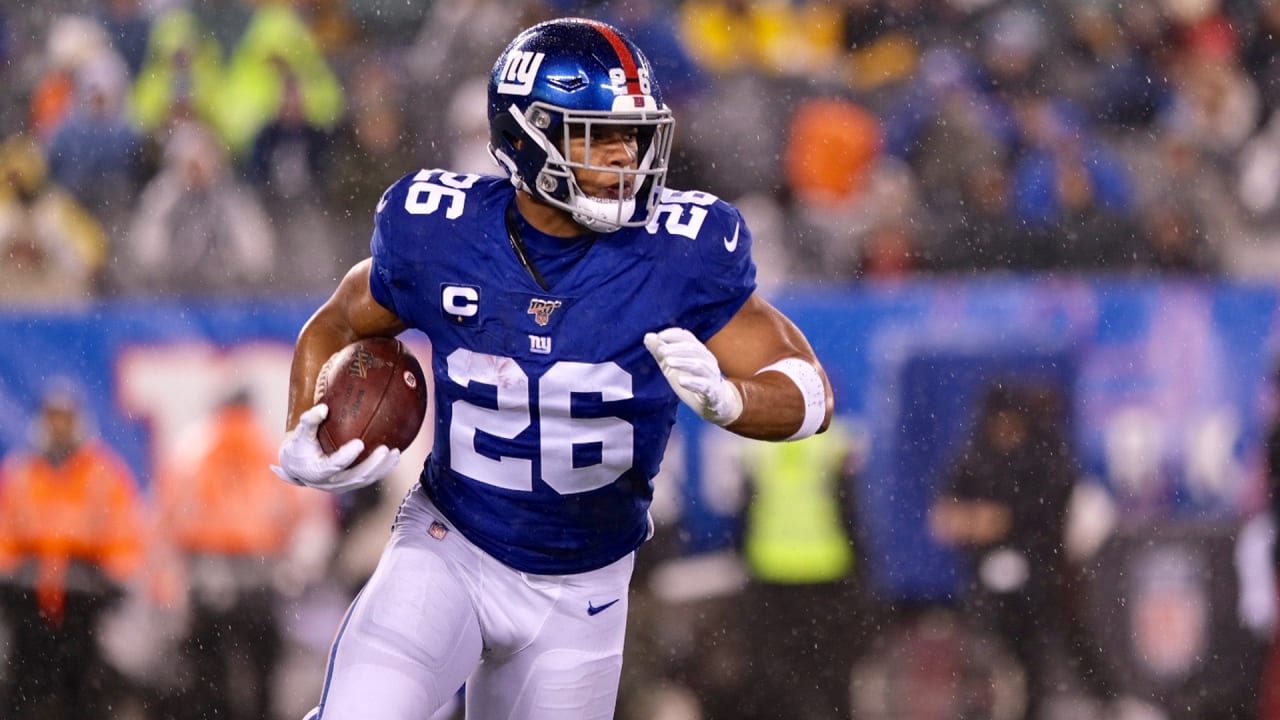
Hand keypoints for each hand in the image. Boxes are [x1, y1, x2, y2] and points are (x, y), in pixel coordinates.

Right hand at [271, 404, 400, 492]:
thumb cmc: (300, 446)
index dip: (347, 456)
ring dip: (383, 468)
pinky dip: (383, 469)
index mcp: (317, 471)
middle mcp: (331, 483)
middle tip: (385, 449)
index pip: (334, 465)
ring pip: (366, 480)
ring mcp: (343, 486)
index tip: (359, 443)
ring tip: (396, 452)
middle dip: (373, 464)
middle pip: (356, 476)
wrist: (298, 468)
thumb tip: (324, 408)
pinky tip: (395, 455)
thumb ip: (310, 420)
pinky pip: (370, 479)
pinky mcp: (351, 485)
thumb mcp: (299, 433)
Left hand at [644, 327, 742, 425]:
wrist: (715, 404)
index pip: (688, 337)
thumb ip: (661, 353)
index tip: (659, 337)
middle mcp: (707, 360)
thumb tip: (648, 336)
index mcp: (698, 351)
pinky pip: (705, 386)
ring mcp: (712, 376)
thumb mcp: (673, 367)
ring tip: (668, 362)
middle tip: (661, 351)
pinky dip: (693, 383)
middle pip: (694, 349)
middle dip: (676, 348)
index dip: (674, 335)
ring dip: (683, 362)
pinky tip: (681, 381)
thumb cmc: (693, 382)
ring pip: (699, 365)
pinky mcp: (713, 392)